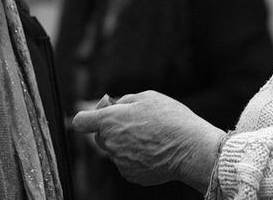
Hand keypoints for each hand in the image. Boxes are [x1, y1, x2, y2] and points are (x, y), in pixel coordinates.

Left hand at [71, 90, 224, 191]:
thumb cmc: (171, 119)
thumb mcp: (146, 97)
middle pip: (100, 137)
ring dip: (126, 143)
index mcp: (111, 121)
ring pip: (115, 150)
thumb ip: (123, 101)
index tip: (94, 117)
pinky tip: (153, 151)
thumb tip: (112, 106)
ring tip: (150, 137)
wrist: (190, 148)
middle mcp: (111, 143)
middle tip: (136, 123)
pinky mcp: (131, 175)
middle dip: (112, 130)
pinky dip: (135, 158)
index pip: (81, 121)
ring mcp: (120, 161)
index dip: (87, 118)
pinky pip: (126, 163)